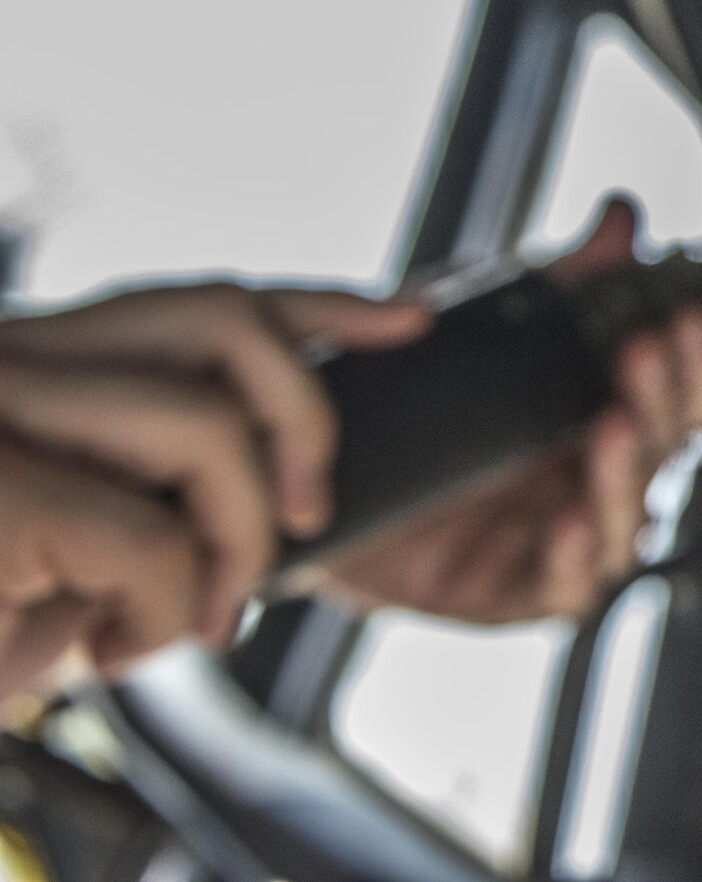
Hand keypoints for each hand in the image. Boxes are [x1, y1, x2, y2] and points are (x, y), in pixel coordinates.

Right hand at [0, 284, 430, 692]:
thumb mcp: (52, 545)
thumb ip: (137, 493)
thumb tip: (266, 499)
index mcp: (27, 358)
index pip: (199, 300)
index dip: (320, 305)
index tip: (410, 320)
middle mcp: (4, 355)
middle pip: (226, 319)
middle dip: (306, 413)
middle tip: (307, 514)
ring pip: (204, 428)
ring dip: (235, 540)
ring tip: (197, 617)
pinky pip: (149, 542)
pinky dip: (159, 614)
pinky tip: (107, 651)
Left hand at [319, 203, 701, 623]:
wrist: (309, 479)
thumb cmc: (411, 407)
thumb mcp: (482, 329)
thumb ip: (558, 282)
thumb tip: (621, 220)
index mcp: (603, 413)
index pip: (684, 389)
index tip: (695, 314)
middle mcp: (591, 477)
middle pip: (666, 446)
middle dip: (666, 395)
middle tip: (643, 348)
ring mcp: (558, 535)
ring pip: (631, 518)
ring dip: (627, 471)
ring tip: (609, 425)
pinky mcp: (509, 590)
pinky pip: (564, 587)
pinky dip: (576, 559)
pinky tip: (570, 521)